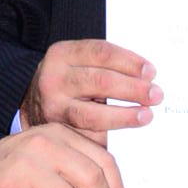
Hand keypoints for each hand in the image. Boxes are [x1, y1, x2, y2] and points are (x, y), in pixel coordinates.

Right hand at [25, 37, 160, 139]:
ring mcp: (54, 108)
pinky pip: (89, 135)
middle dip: (132, 88)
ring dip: (125, 115)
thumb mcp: (79, 63)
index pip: (101, 53)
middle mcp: (54, 79)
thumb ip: (106, 66)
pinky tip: (128, 132)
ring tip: (147, 115)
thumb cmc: (68, 80)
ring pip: (94, 114)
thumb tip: (147, 78)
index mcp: (62, 54)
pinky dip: (112, 134)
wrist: (31, 101)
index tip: (151, 71)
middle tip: (156, 95)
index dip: (129, 62)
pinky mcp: (58, 131)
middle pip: (100, 81)